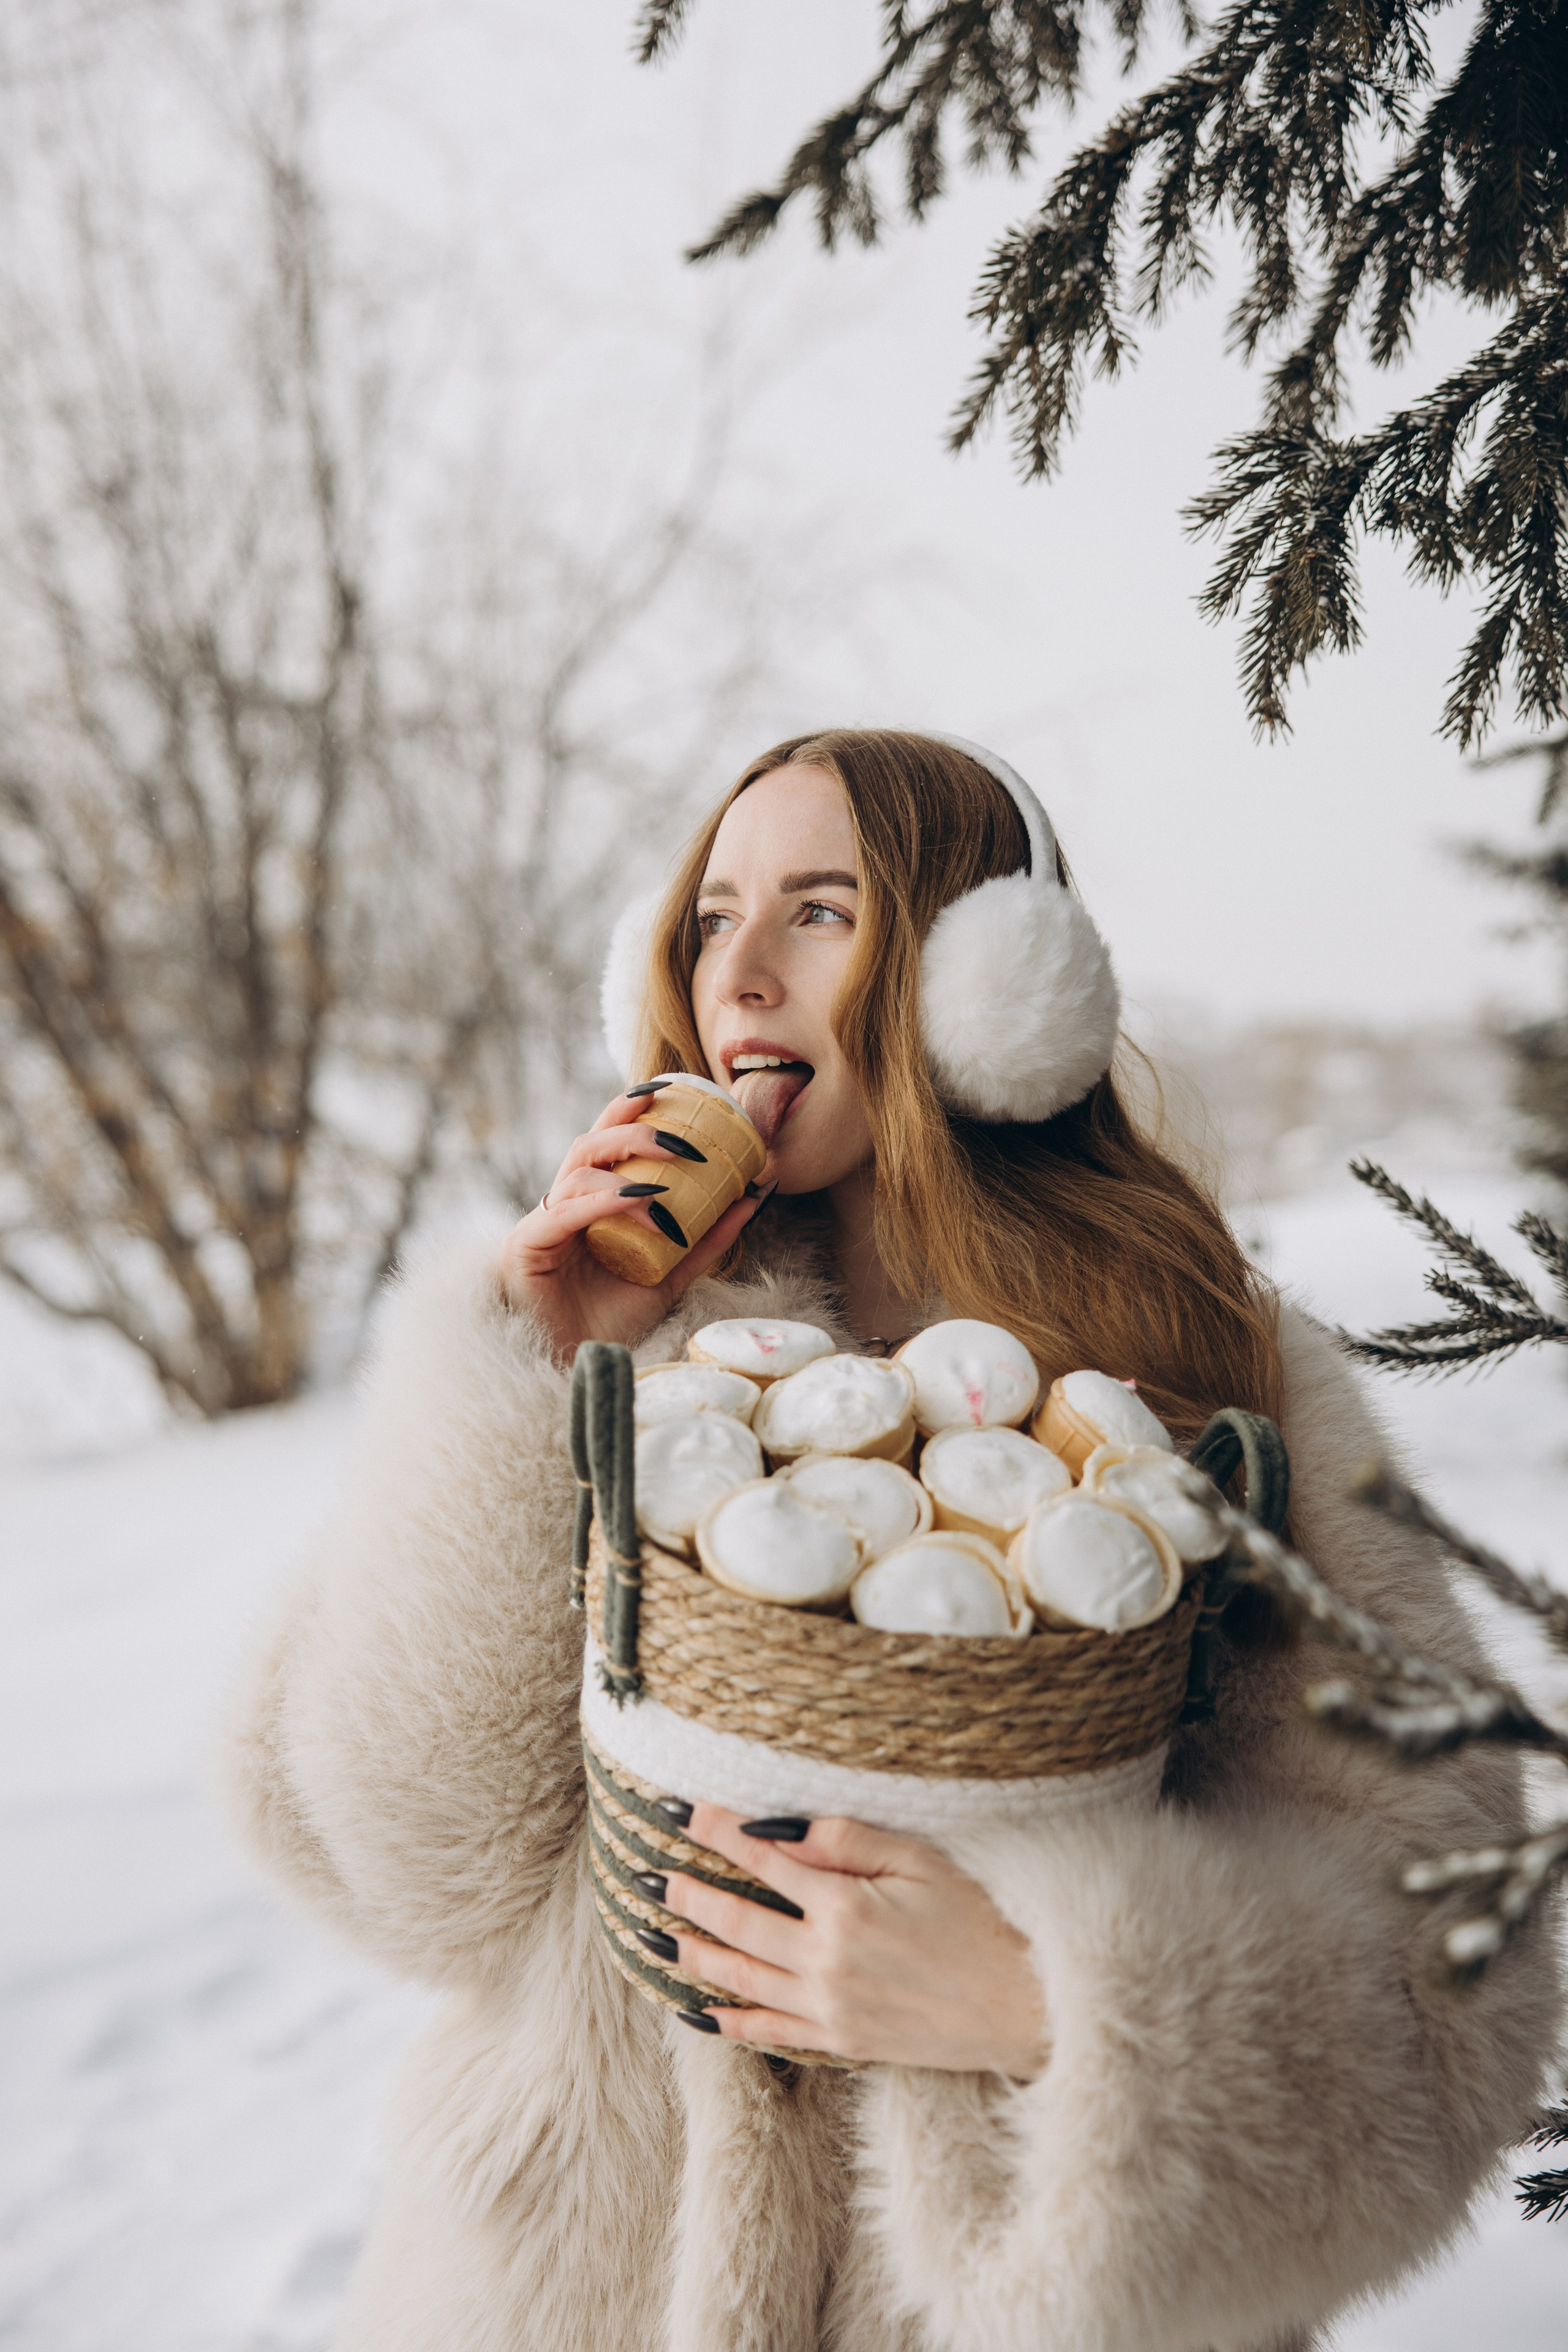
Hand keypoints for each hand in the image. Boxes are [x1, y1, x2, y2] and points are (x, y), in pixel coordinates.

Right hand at [499, 1090, 770, 1355]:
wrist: (580, 1369)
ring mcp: (541, 1225)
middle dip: (633, 1129)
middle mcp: (562, 1206)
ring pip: (578, 1171)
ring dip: (625, 1169)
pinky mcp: (526, 1248)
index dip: (630, 1110)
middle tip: (684, 1139)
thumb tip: (755, 1193)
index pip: (606, 1143)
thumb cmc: (613, 1323)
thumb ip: (707, 1238)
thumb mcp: (671, 1274)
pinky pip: (565, 1212)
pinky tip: (640, 1199)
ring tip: (669, 1182)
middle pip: (590, 1144)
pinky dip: (604, 1201)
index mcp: (589, 1204)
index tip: (670, 1090)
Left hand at [655, 1803, 1048, 2076]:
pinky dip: (729, 2021)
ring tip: (653, 1934)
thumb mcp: (922, 1862)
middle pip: (739, 1922)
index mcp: (846, 1907)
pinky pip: (770, 2032)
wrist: (1023, 2006)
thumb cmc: (981, 1921)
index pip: (765, 1861)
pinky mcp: (843, 2040)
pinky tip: (697, 2011)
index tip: (683, 1811)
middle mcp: (826, 1960)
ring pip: (742, 1978)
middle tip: (647, 1875)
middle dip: (690, 1895)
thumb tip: (782, 1829)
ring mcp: (830, 2007)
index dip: (721, 1833)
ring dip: (694, 1953)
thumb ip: (848, 1843)